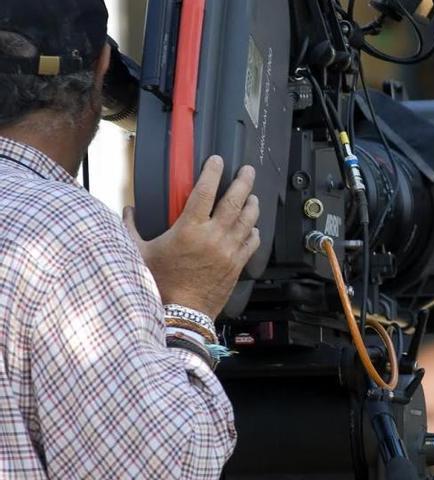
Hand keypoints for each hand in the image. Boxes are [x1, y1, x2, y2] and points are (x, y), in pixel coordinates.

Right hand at [124, 155, 259, 318]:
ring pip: (248, 219)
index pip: (205, 191)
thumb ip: (131, 228)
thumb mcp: (139, 253)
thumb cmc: (160, 285)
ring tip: (252, 195)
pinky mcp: (237, 264)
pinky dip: (254, 231)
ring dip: (252, 204)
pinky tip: (253, 227)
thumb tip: (126, 210)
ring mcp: (229, 250)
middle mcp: (213, 236)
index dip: (212, 172)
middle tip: (247, 170)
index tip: (217, 160)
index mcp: (189, 229)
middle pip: (235, 200)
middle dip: (243, 181)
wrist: (181, 313)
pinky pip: (252, 242)